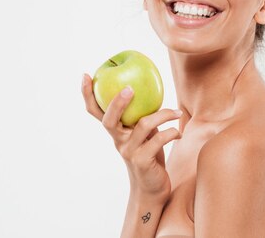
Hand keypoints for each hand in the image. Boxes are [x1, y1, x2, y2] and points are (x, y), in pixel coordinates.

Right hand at [81, 73, 181, 200]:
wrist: (152, 189)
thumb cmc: (150, 156)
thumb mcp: (144, 134)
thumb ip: (143, 117)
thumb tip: (154, 88)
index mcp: (116, 132)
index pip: (96, 112)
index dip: (87, 95)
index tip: (85, 75)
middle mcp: (118, 141)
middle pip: (109, 120)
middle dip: (117, 102)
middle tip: (130, 88)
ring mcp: (129, 152)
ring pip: (143, 125)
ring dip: (164, 115)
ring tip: (177, 113)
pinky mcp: (142, 161)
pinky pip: (159, 140)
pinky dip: (171, 133)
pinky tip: (178, 134)